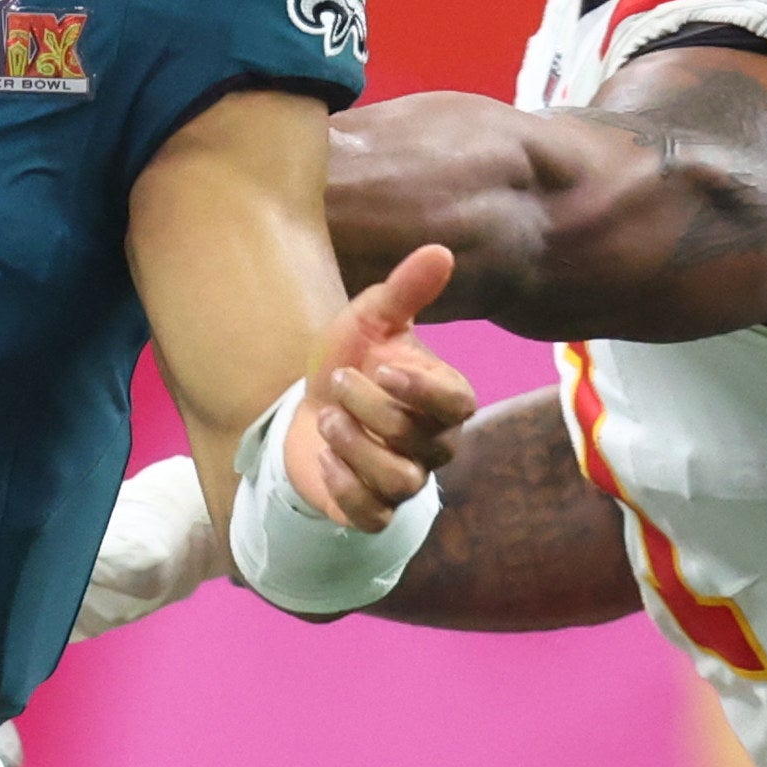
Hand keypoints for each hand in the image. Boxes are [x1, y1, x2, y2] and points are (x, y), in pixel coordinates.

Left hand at [284, 244, 475, 533]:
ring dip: (354, 447)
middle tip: (337, 382)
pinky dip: (345, 490)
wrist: (307, 404)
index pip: (459, 405)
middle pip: (419, 442)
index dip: (422, 392)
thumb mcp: (371, 318)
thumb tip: (441, 250)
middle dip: (370, 410)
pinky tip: (324, 458)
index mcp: (443, 398)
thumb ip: (405, 289)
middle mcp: (434, 444)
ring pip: (399, 481)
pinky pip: (374, 517)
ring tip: (326, 419)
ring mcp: (406, 480)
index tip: (381, 367)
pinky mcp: (373, 510)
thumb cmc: (351, 359)